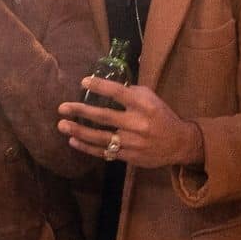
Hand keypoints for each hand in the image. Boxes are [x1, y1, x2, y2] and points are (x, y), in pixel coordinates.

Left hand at [56, 77, 203, 168]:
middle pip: (104, 116)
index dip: (99, 86)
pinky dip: (87, 147)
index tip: (83, 82)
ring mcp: (132, 142)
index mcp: (144, 105)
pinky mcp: (129, 156)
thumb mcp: (152, 98)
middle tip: (62, 107)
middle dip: (81, 112)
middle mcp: (137, 124)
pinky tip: (73, 141)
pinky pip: (105, 152)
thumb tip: (106, 87)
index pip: (118, 93)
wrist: (178, 143)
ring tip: (62, 126)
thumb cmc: (161, 116)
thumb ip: (131, 92)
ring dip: (79, 132)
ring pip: (101, 137)